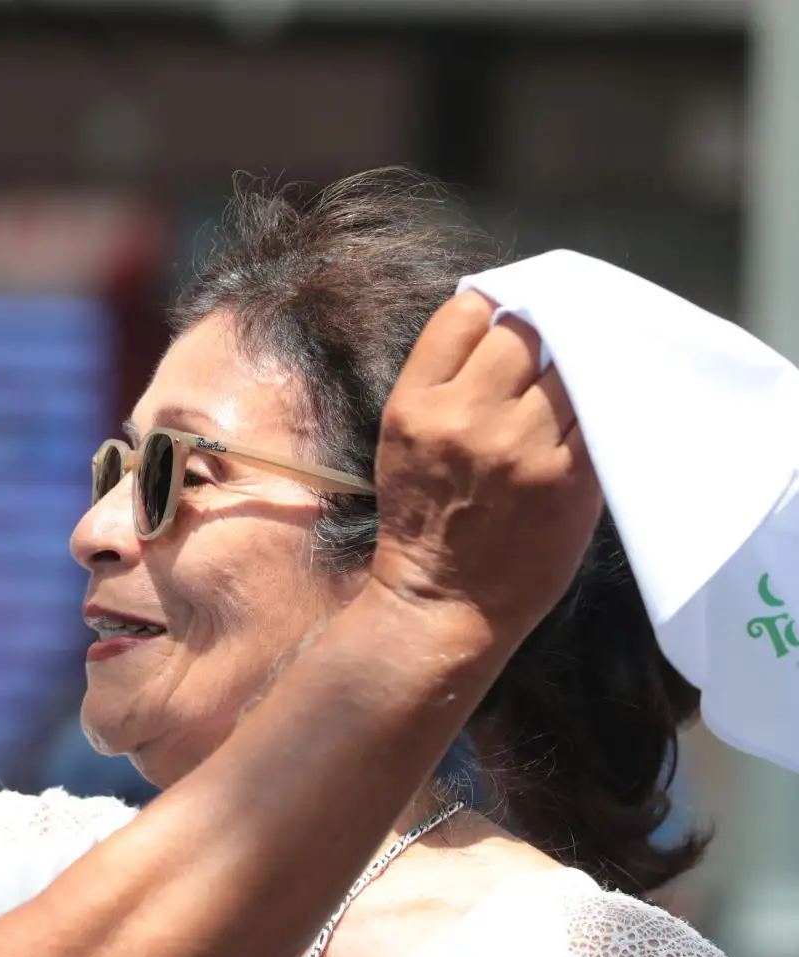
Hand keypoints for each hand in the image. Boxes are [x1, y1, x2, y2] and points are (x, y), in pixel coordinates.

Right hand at [369, 290, 601, 643]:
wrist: (444, 601)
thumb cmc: (422, 519)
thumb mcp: (403, 441)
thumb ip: (444, 385)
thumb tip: (506, 327)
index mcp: (415, 406)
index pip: (464, 314)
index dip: (490, 308)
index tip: (503, 320)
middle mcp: (468, 418)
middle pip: (524, 331)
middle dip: (537, 333)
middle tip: (546, 352)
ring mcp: (523, 448)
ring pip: (571, 366)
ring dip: (575, 367)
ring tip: (572, 382)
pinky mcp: (569, 478)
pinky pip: (599, 414)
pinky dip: (600, 405)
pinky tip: (595, 409)